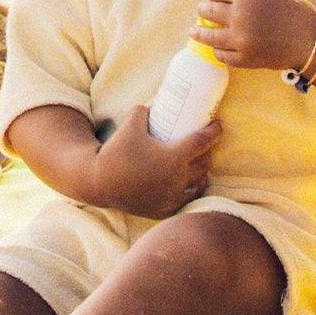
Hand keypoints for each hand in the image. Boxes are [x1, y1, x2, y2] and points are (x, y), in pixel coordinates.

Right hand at [91, 105, 219, 218]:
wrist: (97, 182)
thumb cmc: (116, 151)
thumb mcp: (131, 122)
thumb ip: (146, 110)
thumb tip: (157, 104)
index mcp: (174, 157)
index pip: (204, 141)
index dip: (214, 131)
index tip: (218, 124)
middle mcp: (177, 179)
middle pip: (204, 163)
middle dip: (208, 152)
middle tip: (204, 143)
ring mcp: (171, 197)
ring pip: (199, 183)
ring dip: (202, 172)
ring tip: (199, 163)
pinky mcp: (163, 210)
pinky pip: (186, 200)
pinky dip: (191, 190)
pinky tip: (191, 184)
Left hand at [197, 0, 314, 70]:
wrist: (311, 39)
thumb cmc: (294, 12)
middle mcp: (240, 16)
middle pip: (208, 11)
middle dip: (204, 9)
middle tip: (202, 11)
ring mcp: (240, 39)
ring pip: (209, 36)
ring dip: (199, 32)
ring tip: (195, 30)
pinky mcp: (244, 58)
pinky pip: (221, 55)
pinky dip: (218, 50)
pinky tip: (217, 48)